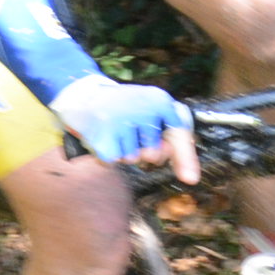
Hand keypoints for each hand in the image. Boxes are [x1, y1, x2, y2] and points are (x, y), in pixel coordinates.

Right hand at [51, 74, 199, 183]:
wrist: (82, 95)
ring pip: (132, 159)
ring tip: (114, 129)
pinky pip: (113, 162)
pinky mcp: (103, 136)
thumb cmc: (124, 110)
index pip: (179, 132)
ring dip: (123, 151)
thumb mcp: (152, 115)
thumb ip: (175, 143)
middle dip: (142, 150)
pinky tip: (102, 137)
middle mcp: (143, 107)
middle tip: (127, 129)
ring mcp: (122, 121)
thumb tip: (191, 179)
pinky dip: (107, 156)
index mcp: (160, 99)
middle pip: (154, 154)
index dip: (185, 157)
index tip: (191, 179)